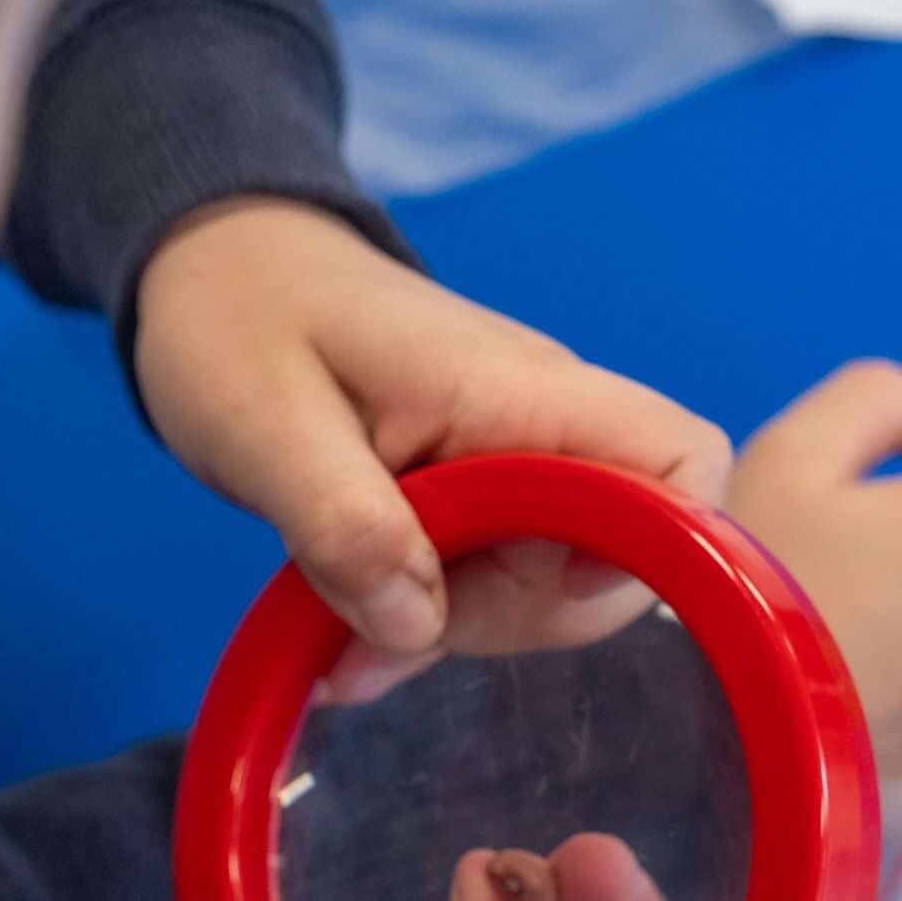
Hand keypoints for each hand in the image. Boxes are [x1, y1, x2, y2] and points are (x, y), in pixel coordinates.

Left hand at [134, 199, 730, 676]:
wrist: (220, 268)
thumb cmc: (239, 321)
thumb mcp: (262, 429)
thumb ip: (343, 527)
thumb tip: (415, 626)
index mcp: (518, 389)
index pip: (682, 460)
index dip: (657, 546)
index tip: (544, 585)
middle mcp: (545, 425)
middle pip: (615, 560)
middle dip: (508, 616)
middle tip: (380, 609)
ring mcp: (518, 462)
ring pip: (548, 589)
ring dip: (452, 629)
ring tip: (337, 629)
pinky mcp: (482, 497)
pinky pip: (491, 583)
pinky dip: (426, 622)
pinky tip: (345, 633)